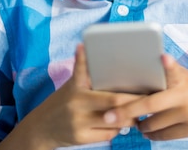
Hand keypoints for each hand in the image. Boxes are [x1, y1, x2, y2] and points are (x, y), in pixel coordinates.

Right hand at [16, 44, 141, 148]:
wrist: (40, 128)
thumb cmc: (62, 102)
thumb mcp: (71, 85)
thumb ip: (84, 72)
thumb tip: (93, 48)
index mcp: (76, 86)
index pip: (94, 74)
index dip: (107, 64)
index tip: (135, 73)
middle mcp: (76, 103)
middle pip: (114, 101)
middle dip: (134, 100)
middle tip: (147, 97)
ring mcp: (78, 122)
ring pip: (115, 120)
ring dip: (129, 117)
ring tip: (136, 111)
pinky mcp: (81, 138)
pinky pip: (108, 134)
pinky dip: (117, 128)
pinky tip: (118, 123)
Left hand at [103, 54, 187, 140]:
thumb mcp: (183, 76)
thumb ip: (164, 73)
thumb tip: (137, 65)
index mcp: (180, 77)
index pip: (173, 69)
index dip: (169, 64)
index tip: (163, 57)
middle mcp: (185, 94)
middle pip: (150, 104)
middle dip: (127, 111)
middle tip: (108, 117)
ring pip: (153, 123)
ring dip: (139, 125)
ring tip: (134, 122)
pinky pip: (163, 135)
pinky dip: (151, 134)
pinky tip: (148, 131)